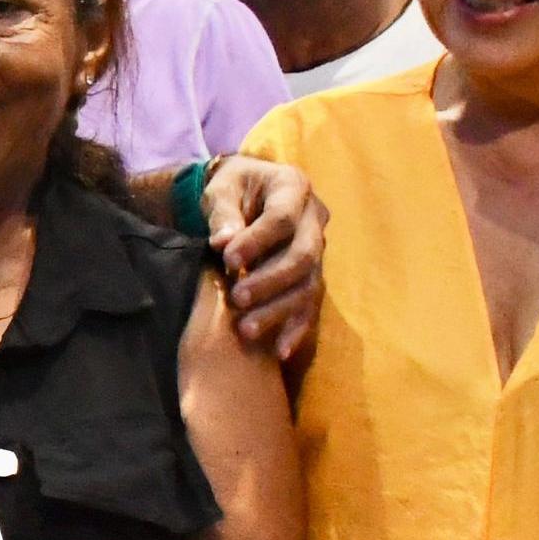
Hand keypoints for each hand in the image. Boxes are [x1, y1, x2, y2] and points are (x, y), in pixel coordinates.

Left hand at [201, 157, 326, 360]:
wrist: (244, 194)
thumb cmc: (230, 189)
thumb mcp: (221, 190)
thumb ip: (222, 213)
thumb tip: (222, 242)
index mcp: (294, 188)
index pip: (282, 218)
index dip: (257, 241)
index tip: (228, 259)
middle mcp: (314, 219)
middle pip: (304, 256)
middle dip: (270, 280)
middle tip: (237, 298)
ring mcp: (317, 250)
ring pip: (308, 285)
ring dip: (279, 310)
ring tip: (246, 329)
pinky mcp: (311, 276)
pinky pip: (311, 305)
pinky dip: (296, 329)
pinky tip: (280, 351)